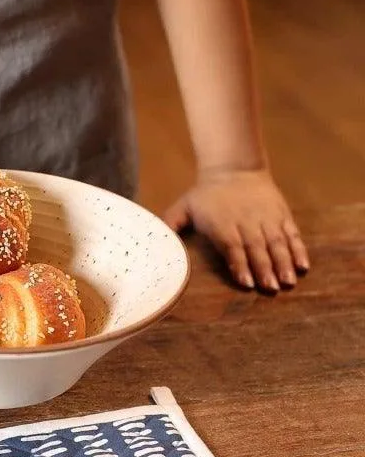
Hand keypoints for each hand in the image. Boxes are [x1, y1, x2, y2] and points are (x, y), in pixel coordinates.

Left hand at [163, 169, 309, 290]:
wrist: (233, 167)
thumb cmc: (205, 194)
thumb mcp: (183, 206)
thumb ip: (170, 225)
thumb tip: (154, 241)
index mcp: (222, 224)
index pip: (232, 247)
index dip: (240, 264)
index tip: (246, 282)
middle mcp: (246, 222)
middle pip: (257, 248)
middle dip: (264, 269)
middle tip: (270, 289)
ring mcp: (266, 218)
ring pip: (277, 243)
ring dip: (283, 263)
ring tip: (288, 282)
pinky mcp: (281, 214)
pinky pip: (292, 233)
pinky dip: (299, 249)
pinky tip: (303, 266)